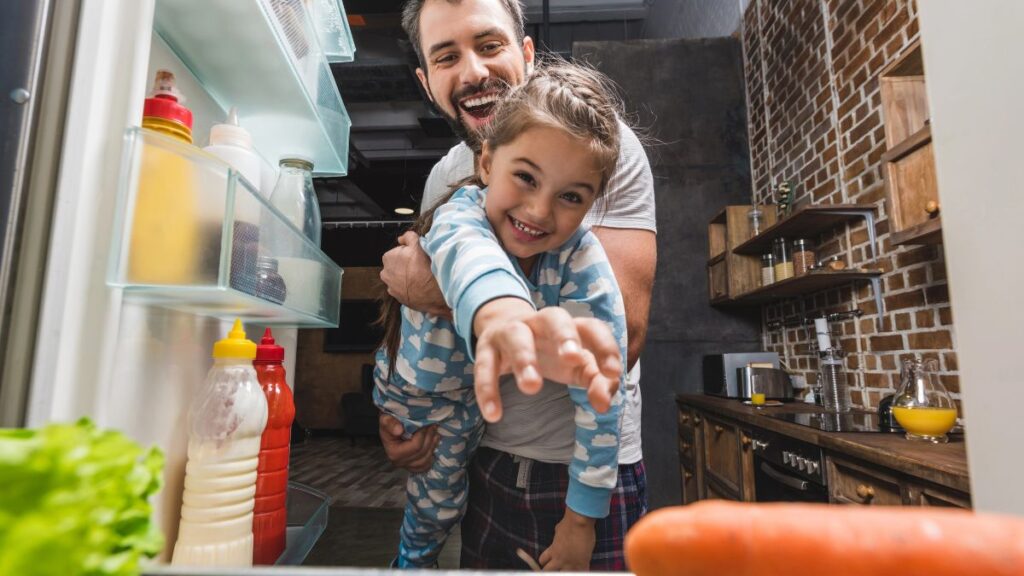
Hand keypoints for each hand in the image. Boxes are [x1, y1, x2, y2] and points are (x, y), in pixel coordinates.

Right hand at [378, 412, 438, 472]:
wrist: (388, 430)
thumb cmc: (388, 424)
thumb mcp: (386, 419)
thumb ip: (390, 423)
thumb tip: (399, 430)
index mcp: (394, 452)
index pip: (415, 446)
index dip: (423, 434)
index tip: (426, 423)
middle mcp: (400, 462)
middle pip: (422, 452)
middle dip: (430, 437)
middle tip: (433, 425)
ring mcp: (407, 466)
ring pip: (426, 459)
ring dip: (433, 445)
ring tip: (435, 433)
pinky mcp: (413, 467)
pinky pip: (426, 465)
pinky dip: (431, 455)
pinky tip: (433, 444)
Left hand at [380, 231, 451, 318]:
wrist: (432, 292)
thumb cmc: (425, 268)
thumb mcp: (418, 245)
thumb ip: (408, 237)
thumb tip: (401, 238)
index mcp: (388, 257)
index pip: (398, 252)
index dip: (409, 253)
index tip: (417, 257)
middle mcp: (385, 273)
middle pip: (397, 265)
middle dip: (406, 265)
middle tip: (419, 267)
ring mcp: (391, 286)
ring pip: (399, 277)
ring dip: (406, 277)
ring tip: (419, 277)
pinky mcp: (397, 297)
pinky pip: (402, 289)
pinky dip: (408, 287)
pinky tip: (417, 286)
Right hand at [473, 302, 621, 422]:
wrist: (504, 332)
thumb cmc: (550, 353)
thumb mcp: (576, 367)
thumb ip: (595, 382)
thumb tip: (604, 404)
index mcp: (569, 327)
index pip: (591, 327)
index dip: (604, 346)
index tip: (613, 372)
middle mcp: (540, 323)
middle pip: (554, 317)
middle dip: (564, 335)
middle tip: (572, 358)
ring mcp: (511, 332)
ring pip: (517, 337)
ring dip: (524, 359)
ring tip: (532, 387)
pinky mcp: (486, 348)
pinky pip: (485, 366)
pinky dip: (487, 390)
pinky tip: (494, 414)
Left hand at [539, 508, 595, 570]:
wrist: (580, 522)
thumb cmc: (569, 523)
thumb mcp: (558, 530)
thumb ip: (557, 538)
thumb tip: (559, 536)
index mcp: (552, 550)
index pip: (542, 561)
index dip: (545, 561)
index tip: (549, 560)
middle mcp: (559, 559)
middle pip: (548, 571)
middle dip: (551, 570)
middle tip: (557, 567)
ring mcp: (570, 564)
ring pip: (562, 575)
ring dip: (565, 572)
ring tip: (569, 569)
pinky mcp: (581, 564)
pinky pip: (580, 573)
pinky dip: (581, 572)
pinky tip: (582, 569)